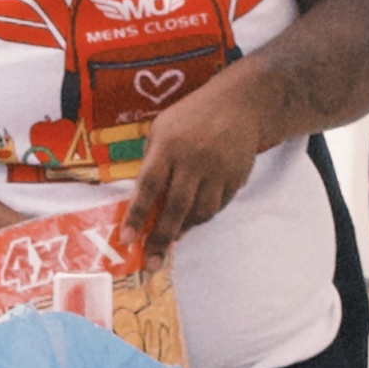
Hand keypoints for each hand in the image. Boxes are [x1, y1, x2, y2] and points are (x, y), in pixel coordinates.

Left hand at [126, 75, 275, 249]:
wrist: (241, 104)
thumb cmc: (192, 116)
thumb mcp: (163, 128)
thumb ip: (152, 161)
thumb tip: (143, 202)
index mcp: (168, 145)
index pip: (149, 186)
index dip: (137, 215)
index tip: (127, 239)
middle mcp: (194, 160)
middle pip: (176, 207)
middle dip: (160, 238)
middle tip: (150, 263)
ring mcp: (218, 170)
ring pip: (200, 212)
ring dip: (184, 229)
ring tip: (171, 238)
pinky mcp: (236, 177)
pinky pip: (218, 206)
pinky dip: (203, 217)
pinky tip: (193, 219)